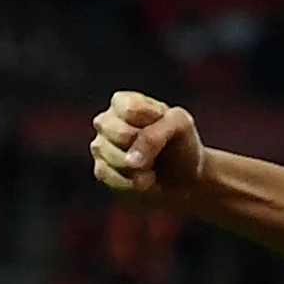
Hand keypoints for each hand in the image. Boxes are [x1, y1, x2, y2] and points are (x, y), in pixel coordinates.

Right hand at [89, 90, 205, 208]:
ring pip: (116, 159)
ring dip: (142, 168)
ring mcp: (100, 146)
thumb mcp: (179, 126)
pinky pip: (112, 178)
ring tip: (152, 164)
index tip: (165, 127)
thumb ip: (155, 135)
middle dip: (146, 147)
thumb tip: (129, 161)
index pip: (131, 110)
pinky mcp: (101, 171)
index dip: (154, 123)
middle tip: (158, 149)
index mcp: (122, 101)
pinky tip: (144, 178)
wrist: (183, 177)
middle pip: (121, 134)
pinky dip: (134, 182)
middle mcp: (106, 121)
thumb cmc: (180, 143)